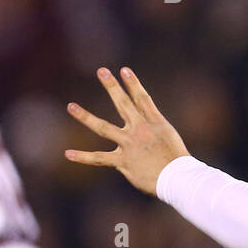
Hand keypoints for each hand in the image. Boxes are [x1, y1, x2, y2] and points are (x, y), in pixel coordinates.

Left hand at [65, 67, 188, 194]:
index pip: (142, 98)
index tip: (124, 70)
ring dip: (86, 116)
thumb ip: (153, 130)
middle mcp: (140, 130)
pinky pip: (99, 158)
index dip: (133, 83)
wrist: (179, 177)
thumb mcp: (169, 138)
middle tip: (102, 71)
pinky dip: (83, 157)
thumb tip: (141, 128)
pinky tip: (68, 153)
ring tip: (71, 106)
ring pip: (103, 127)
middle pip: (123, 104)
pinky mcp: (123, 161)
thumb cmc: (177, 160)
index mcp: (155, 123)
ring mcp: (129, 144)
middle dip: (112, 86)